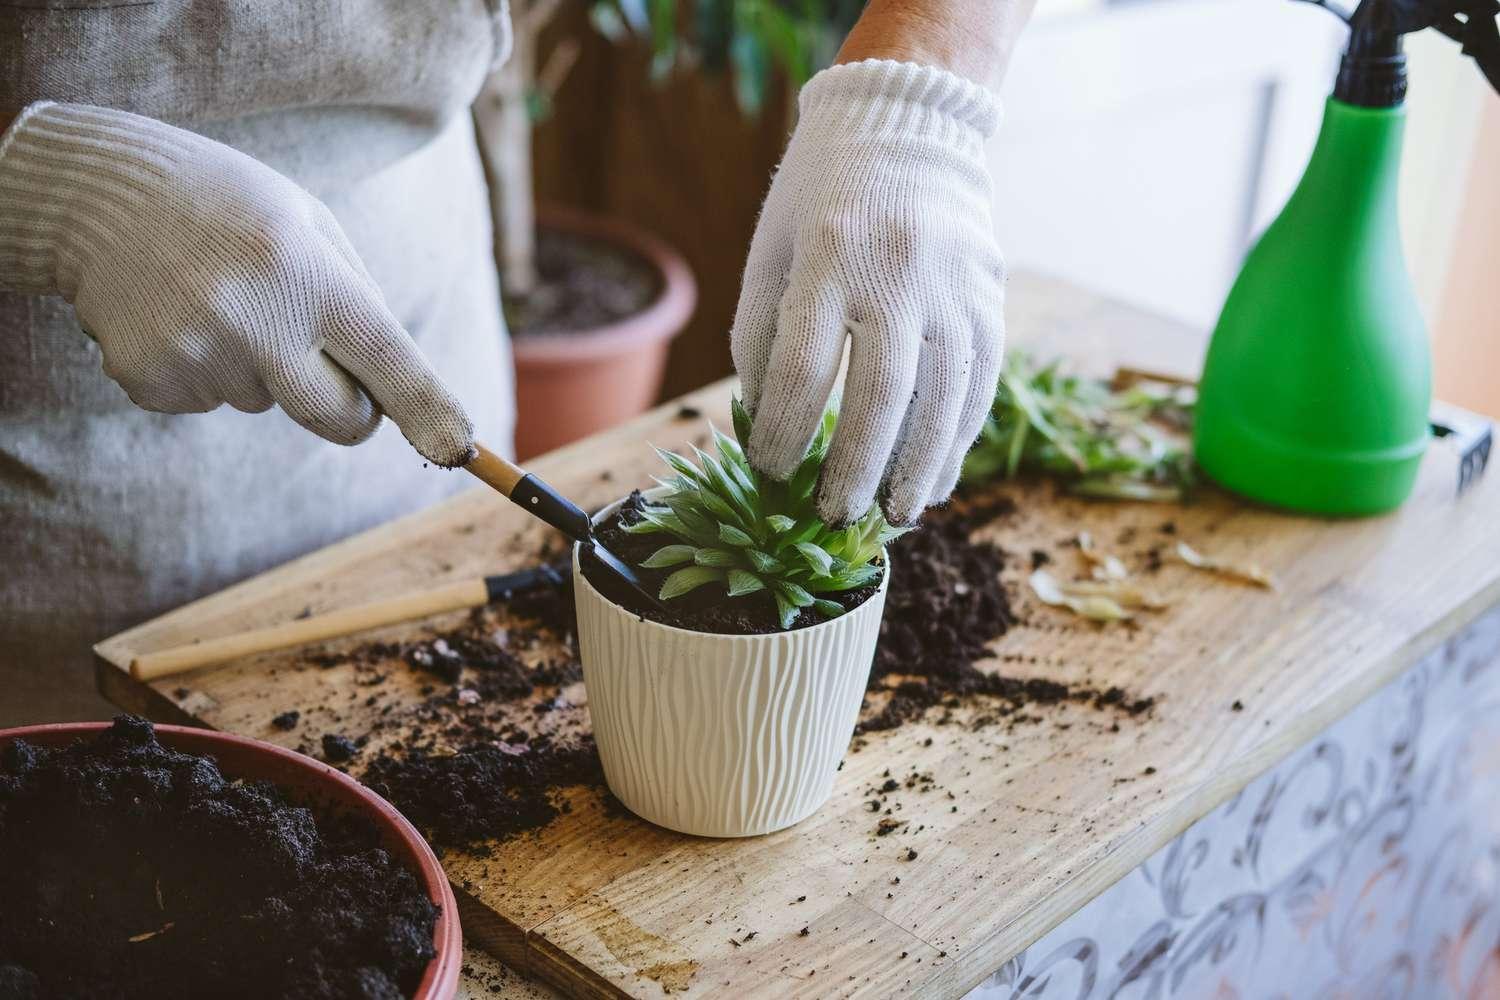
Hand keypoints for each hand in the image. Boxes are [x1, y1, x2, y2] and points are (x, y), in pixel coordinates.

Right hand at [0, 102, 474, 466]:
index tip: (457, 449)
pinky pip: (209, 402)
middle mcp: (254, 320)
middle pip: (339, 419)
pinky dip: (206, 369)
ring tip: (217, 298)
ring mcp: (197, 355)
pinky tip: (178, 314)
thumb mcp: (312, 226)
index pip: (388, 360)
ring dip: (258, 365)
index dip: (428, 409)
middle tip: (319, 353)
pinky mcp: (149, 381)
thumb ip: (361, 302)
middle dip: (352, 408)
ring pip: (267, 403)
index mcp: (306, 272)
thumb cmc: (231, 208)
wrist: (99, 195)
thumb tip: (404, 394)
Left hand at [730, 60, 1004, 526]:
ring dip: (917, 469)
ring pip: (942, 399)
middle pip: (879, 395)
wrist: (907, 125)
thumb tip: (763, 421)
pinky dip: (958, 440)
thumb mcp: (771, 247)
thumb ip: (761, 331)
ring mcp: (954, 287)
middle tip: (833, 517)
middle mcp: (897, 272)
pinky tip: (936, 479)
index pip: (801, 366)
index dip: (782, 430)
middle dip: (854, 467)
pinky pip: (979, 386)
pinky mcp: (989, 300)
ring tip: (893, 516)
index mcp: (827, 254)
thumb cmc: (820, 195)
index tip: (768, 471)